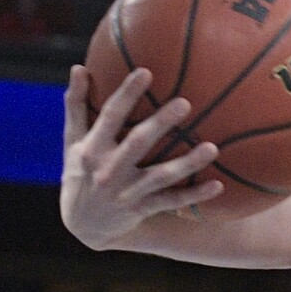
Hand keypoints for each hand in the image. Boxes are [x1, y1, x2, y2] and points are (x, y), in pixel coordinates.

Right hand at [61, 66, 223, 248]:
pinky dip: (193, 195)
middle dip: (159, 124)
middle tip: (184, 102)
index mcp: (92, 147)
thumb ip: (76, 105)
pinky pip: (171, 202)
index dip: (126, 94)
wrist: (83, 224)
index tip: (146, 72)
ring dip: (187, 163)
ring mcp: (126, 191)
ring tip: (213, 148)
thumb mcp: (73, 141)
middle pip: (137, 143)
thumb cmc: (81, 171)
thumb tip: (79, 67)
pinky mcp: (141, 209)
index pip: (109, 115)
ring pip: (160, 176)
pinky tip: (218, 185)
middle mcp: (108, 169)